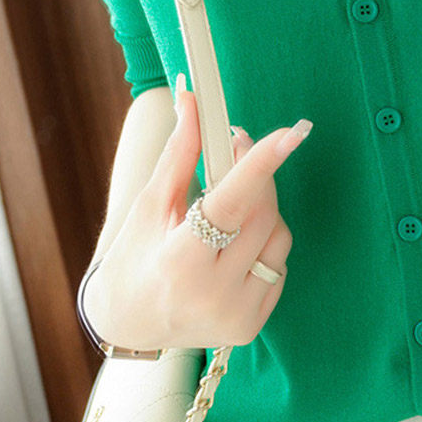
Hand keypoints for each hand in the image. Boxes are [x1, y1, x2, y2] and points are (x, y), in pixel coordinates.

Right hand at [84, 88, 311, 350]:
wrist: (130, 323)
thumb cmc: (135, 254)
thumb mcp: (150, 203)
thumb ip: (180, 151)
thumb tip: (191, 96)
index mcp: (180, 262)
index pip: (230, 204)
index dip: (261, 164)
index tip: (292, 133)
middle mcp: (213, 293)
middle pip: (262, 212)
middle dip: (256, 173)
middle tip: (235, 148)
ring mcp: (238, 315)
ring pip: (278, 236)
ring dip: (262, 211)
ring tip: (226, 214)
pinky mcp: (253, 326)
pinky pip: (279, 264)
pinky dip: (264, 244)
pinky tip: (234, 249)